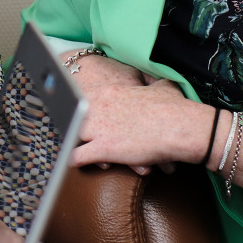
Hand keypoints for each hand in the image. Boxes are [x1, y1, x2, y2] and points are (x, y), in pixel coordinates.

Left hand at [68, 53, 200, 174]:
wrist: (179, 126)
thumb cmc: (173, 107)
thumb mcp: (160, 86)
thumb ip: (150, 81)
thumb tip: (153, 79)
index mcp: (108, 91)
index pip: (80, 97)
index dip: (77, 107)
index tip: (75, 114)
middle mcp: (97, 107)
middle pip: (69, 113)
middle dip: (67, 122)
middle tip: (63, 130)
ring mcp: (97, 128)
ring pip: (69, 132)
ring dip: (68, 140)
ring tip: (63, 146)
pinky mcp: (102, 149)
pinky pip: (75, 156)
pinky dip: (71, 160)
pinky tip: (69, 163)